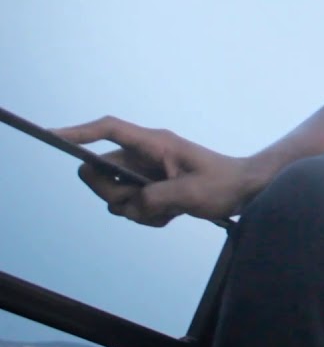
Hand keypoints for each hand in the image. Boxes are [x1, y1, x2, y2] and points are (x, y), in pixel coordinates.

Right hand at [53, 115, 256, 226]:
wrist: (246, 191)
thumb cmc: (224, 185)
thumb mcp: (190, 194)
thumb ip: (154, 198)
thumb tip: (127, 205)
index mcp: (155, 144)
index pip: (109, 129)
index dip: (79, 132)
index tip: (54, 137)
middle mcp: (146, 155)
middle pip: (102, 172)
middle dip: (117, 195)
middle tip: (147, 204)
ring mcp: (147, 172)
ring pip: (117, 196)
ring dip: (138, 211)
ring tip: (171, 210)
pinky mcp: (152, 188)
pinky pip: (132, 208)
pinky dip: (148, 217)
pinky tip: (173, 215)